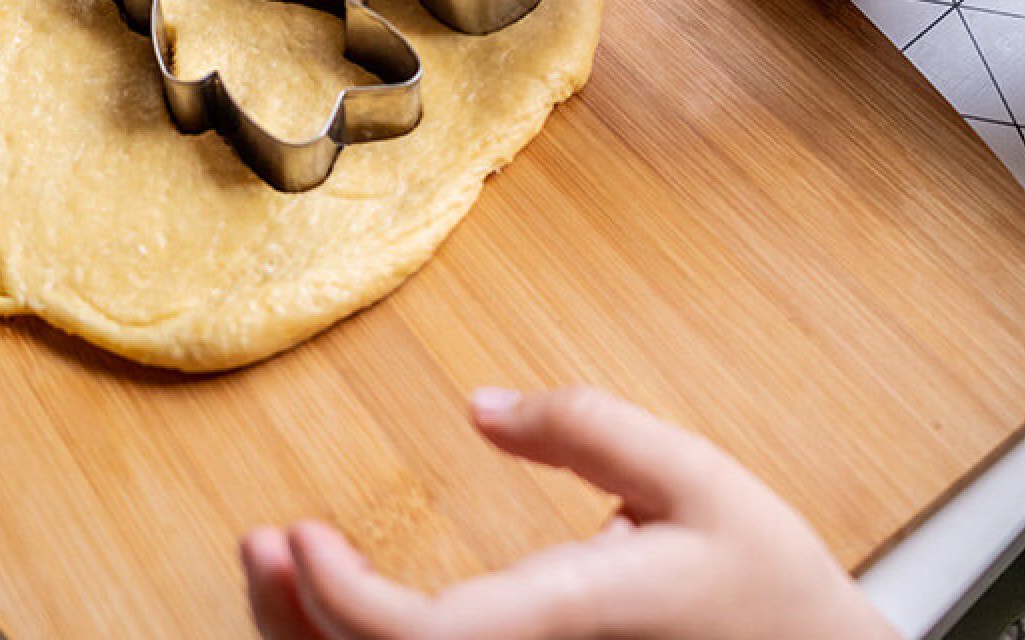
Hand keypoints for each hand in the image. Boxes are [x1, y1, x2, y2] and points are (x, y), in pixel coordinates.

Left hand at [241, 385, 897, 639]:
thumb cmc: (762, 583)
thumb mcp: (694, 477)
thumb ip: (587, 429)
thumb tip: (480, 408)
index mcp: (567, 618)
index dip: (340, 600)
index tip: (295, 534)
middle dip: (295, 623)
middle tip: (262, 545)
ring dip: (317, 639)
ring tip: (283, 569)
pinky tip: (339, 605)